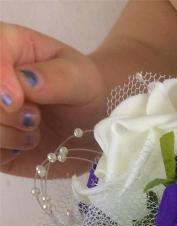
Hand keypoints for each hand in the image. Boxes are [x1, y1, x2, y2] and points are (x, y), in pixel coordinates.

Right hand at [0, 23, 104, 176]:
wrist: (92, 125)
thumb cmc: (84, 93)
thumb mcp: (80, 78)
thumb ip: (56, 77)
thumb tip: (24, 80)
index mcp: (6, 47)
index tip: (17, 100)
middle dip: (3, 113)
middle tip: (34, 117)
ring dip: (7, 135)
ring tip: (34, 131)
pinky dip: (6, 152)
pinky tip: (25, 145)